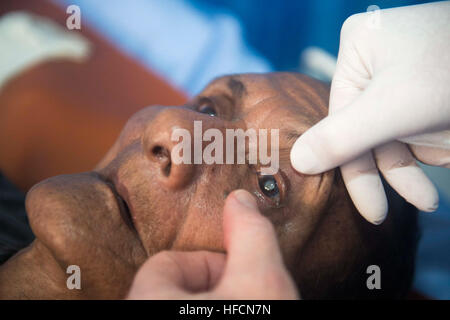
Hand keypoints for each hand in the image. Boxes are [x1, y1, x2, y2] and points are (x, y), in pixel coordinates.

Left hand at [126, 190, 298, 298]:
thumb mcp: (262, 281)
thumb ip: (251, 234)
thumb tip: (240, 199)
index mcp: (147, 300)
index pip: (166, 263)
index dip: (209, 262)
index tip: (238, 273)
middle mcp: (135, 310)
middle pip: (171, 286)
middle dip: (213, 283)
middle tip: (242, 292)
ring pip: (178, 305)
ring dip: (210, 299)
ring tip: (240, 303)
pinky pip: (178, 314)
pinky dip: (202, 311)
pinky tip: (230, 316)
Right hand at [291, 2, 449, 223]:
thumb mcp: (392, 110)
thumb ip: (341, 139)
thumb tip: (297, 161)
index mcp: (357, 52)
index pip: (343, 122)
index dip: (355, 168)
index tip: (373, 212)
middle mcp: (375, 62)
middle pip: (370, 130)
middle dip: (398, 167)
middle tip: (415, 204)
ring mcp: (402, 74)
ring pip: (398, 132)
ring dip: (421, 157)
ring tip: (440, 173)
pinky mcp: (425, 86)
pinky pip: (418, 125)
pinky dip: (434, 144)